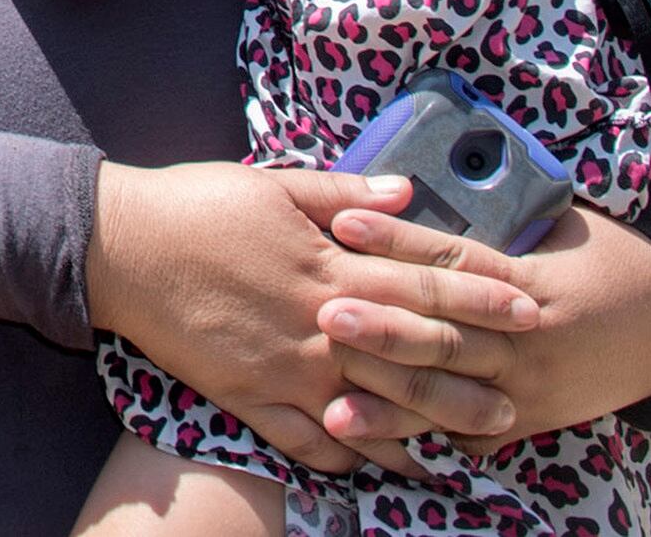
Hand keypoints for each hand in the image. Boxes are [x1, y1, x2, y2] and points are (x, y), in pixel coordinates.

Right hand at [89, 162, 535, 475]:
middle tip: (519, 398)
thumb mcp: (273, 183)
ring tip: (466, 445)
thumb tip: (408, 194)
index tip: (531, 308)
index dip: (482, 297)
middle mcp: (318, 326)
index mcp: (329, 267)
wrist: (119, 249)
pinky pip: (311, 443)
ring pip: (372, 411)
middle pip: (412, 359)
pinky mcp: (250, 399)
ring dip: (424, 429)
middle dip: (471, 378)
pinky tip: (380, 466)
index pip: (423, 284)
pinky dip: (352, 457)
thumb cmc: (196, 205)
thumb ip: (344, 194)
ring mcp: (286, 370)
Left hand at [316, 203, 650, 458]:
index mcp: (532, 285)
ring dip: (389, 395)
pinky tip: (372, 435)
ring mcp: (528, 390)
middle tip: (327, 313)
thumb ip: (497, 219)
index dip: (398, 242)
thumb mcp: (561, 228)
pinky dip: (421, 435)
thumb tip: (415, 181)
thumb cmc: (604, 261)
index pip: (454, 262)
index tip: (344, 224)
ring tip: (334, 392)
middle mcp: (528, 343)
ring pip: (450, 395)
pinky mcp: (527, 422)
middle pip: (447, 337)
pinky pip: (468, 434)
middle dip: (384, 329)